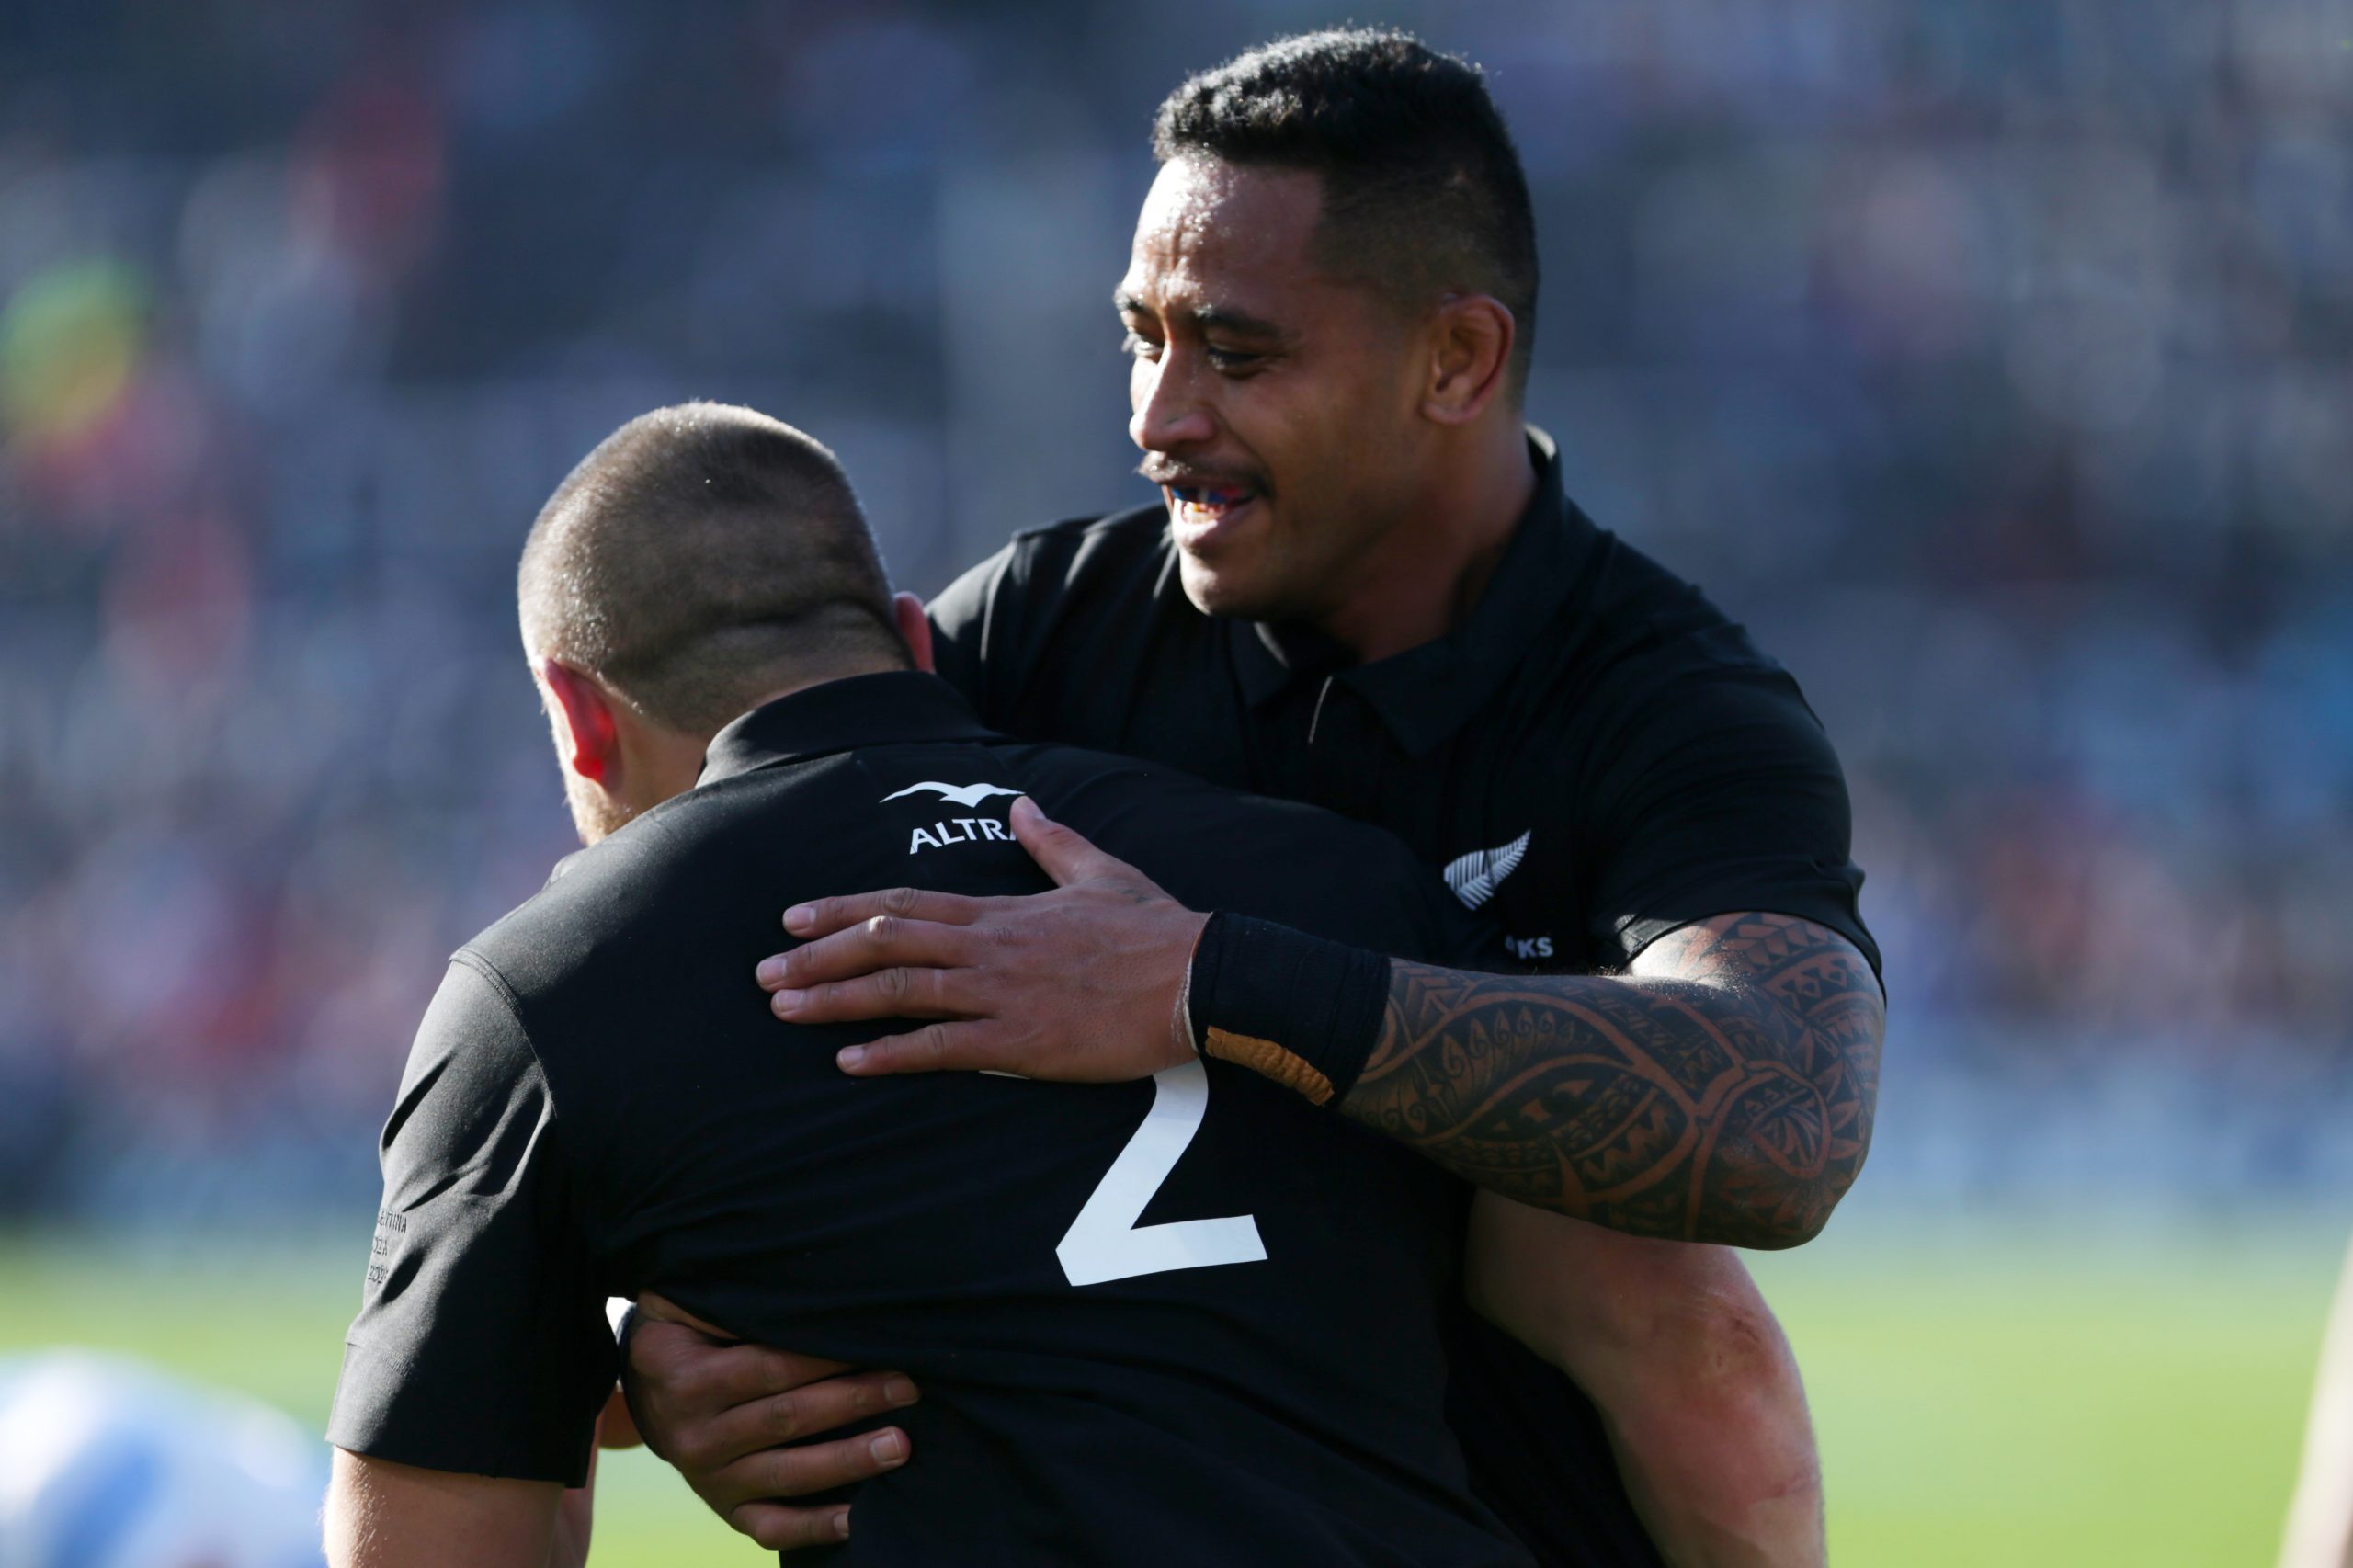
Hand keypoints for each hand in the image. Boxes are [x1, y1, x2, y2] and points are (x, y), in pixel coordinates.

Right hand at [624, 1292, 919, 1550]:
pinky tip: (858, 1518)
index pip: (768, 1368)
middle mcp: (695, 1436)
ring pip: (787, 1475)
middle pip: (786, 1419)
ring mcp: (710, 1479)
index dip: (825, 1358)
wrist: (647, 1393)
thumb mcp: (691, 1309)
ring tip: (899, 1446)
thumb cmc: (689, 1337)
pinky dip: (814, 1527)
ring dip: (848, 1461)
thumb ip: (736, 1300)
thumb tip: (810, 1286)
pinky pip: (771, 1527)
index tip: (877, 1344)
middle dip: (854, 1402)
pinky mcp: (725, 1510)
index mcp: (689, 1380)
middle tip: (909, 1388)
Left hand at [756, 796, 1206, 1079]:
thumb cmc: (1156, 928)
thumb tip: (1023, 803)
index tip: (794, 915)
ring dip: (835, 999)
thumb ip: (1051, 839)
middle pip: (885, 943)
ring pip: (899, 992)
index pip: (905, 903)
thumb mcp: (1099, 871)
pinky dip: (891, 1054)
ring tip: (783, 1010)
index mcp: (1003, 909)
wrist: (1199, 976)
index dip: (844, 908)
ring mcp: (1001, 993)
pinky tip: (849, 1061)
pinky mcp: (1021, 1042)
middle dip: (818, 955)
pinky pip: (942, 1047)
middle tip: (763, 971)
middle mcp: (990, 947)